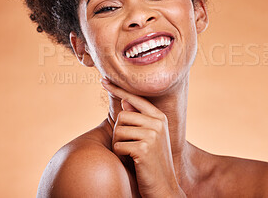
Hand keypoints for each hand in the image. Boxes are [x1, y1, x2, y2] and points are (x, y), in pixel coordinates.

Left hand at [101, 78, 184, 197]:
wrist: (164, 186)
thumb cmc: (153, 161)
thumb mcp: (150, 137)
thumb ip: (140, 119)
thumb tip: (125, 102)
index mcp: (160, 117)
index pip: (135, 98)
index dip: (118, 89)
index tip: (103, 80)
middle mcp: (158, 123)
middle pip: (122, 116)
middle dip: (118, 132)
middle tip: (127, 145)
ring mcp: (152, 135)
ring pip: (118, 130)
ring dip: (118, 144)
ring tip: (130, 154)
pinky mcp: (144, 148)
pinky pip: (118, 145)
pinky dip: (119, 155)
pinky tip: (131, 161)